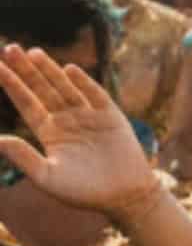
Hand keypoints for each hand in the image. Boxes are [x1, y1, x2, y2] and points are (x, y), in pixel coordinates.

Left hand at [0, 46, 158, 224]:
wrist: (125, 197)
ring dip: (49, 70)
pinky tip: (69, 70)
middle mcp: (66, 120)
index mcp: (49, 132)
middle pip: (42, 89)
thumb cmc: (85, 192)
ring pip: (65, 88)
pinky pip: (95, 95)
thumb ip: (24, 158)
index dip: (12, 85)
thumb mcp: (48, 178)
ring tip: (33, 53)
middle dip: (26, 70)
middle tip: (10, 48)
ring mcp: (89, 116)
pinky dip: (83, 82)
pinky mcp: (111, 117)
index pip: (26, 103)